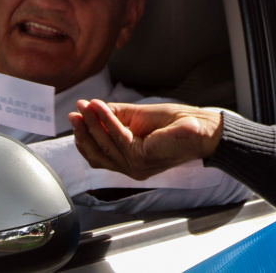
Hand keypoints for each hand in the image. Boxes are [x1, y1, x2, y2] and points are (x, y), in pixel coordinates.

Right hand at [68, 99, 222, 179]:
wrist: (200, 127)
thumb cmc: (174, 122)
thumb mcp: (136, 116)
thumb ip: (113, 116)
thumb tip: (89, 108)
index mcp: (129, 162)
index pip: (98, 155)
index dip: (84, 137)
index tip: (75, 117)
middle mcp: (131, 169)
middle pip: (97, 154)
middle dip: (83, 132)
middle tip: (75, 113)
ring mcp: (135, 167)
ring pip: (105, 145)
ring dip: (92, 124)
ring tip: (86, 106)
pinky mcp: (141, 158)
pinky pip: (117, 137)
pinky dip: (106, 121)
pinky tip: (99, 108)